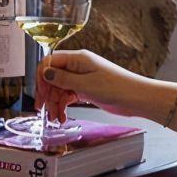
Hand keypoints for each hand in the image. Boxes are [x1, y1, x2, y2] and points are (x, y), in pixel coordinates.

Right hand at [35, 49, 155, 120]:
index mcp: (78, 59)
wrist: (135, 98)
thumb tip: (45, 72)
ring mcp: (82, 78)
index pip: (49, 61)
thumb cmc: (116, 87)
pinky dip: (62, 105)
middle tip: (43, 109)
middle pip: (52, 77)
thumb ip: (62, 79)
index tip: (41, 92)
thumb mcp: (85, 84)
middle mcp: (78, 66)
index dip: (41, 77)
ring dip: (54, 103)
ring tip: (54, 117)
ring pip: (59, 88)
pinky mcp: (86, 89)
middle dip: (46, 93)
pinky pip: (67, 95)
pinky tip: (61, 116)